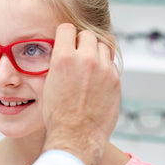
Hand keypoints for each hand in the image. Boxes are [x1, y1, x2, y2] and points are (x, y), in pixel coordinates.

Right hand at [42, 24, 119, 164]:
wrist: (75, 137)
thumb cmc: (58, 114)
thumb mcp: (49, 82)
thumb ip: (59, 61)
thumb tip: (66, 49)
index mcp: (64, 58)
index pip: (67, 28)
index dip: (65, 35)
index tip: (66, 41)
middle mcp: (85, 59)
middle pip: (87, 34)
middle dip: (82, 42)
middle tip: (78, 54)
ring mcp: (104, 69)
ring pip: (103, 46)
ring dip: (95, 51)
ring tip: (89, 65)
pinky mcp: (115, 80)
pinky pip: (110, 63)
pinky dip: (104, 66)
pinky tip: (96, 78)